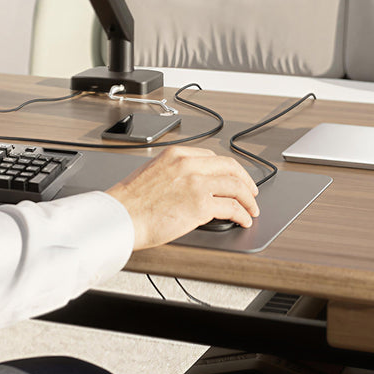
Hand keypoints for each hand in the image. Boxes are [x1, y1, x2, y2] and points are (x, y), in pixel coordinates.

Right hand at [106, 145, 260, 251]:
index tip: (234, 177)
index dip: (229, 169)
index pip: (213, 156)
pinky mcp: (201, 205)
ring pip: (236, 186)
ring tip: (251, 209)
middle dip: (245, 180)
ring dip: (248, 199)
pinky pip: (232, 207)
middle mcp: (188, 164)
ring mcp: (196, 183)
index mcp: (176, 154)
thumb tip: (192, 185)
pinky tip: (243, 219)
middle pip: (230, 167)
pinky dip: (242, 214)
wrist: (121, 216)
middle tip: (251, 192)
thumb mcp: (152, 173)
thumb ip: (174, 173)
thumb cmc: (131, 201)